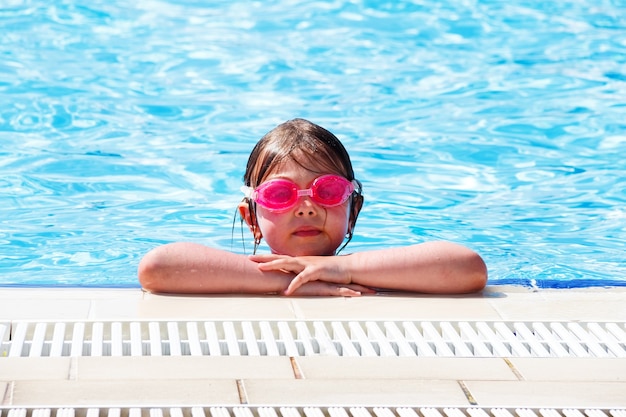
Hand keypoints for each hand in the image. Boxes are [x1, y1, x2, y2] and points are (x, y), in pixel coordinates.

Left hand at [249, 254, 373, 295]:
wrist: (347, 268)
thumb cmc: (330, 272)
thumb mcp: (313, 272)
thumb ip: (301, 274)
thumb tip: (290, 279)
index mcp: (300, 261)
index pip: (279, 258)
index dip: (266, 257)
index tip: (252, 257)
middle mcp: (302, 260)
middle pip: (280, 257)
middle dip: (264, 258)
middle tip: (249, 258)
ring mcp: (309, 264)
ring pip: (288, 263)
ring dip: (274, 265)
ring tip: (261, 268)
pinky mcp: (317, 271)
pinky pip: (303, 278)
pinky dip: (294, 284)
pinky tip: (287, 291)